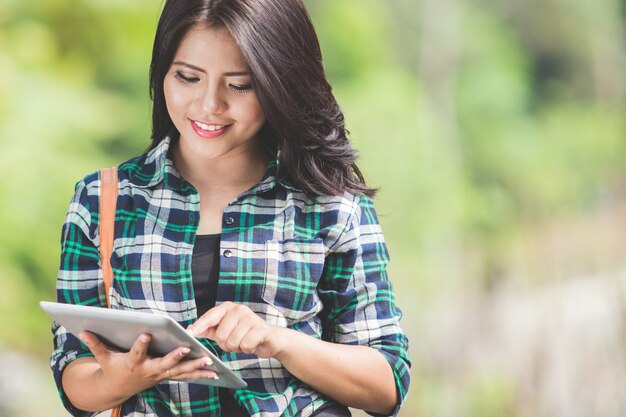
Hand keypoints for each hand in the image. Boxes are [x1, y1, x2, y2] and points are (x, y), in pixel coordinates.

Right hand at [78, 331, 217, 401]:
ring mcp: (160, 375)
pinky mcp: (167, 376)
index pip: (137, 352)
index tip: (146, 333)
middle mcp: (149, 370)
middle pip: (164, 364)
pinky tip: (215, 372)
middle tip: (186, 348)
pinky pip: (186, 376)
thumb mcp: (103, 357)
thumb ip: (95, 343)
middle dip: (176, 357)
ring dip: (195, 367)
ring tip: (209, 361)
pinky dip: (200, 374)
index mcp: (133, 363)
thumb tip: (82, 328)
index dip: (141, 344)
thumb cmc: (112, 368)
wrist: (118, 389)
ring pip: (180, 372)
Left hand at [187, 301, 286, 357]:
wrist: (270, 339)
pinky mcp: (261, 328)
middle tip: (235, 341)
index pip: (209, 317)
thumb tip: (190, 330)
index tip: (188, 333)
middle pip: (220, 335)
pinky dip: (247, 349)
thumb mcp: (225, 330)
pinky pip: (245, 345)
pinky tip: (252, 344)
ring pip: (232, 342)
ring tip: (244, 342)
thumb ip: (208, 329)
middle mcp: (238, 309)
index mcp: (227, 308)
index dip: (198, 326)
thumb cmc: (244, 334)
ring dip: (237, 348)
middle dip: (226, 344)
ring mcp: (250, 317)